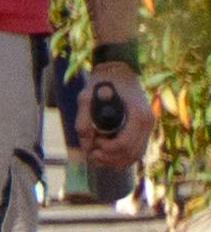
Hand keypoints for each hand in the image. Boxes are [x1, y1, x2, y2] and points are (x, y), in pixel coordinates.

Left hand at [70, 60, 153, 175]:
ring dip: (115, 161)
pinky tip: (106, 154)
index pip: (124, 145)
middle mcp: (147, 123)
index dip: (106, 151)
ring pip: (135, 156)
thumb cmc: (102, 82)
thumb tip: (87, 144)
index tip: (93, 144)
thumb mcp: (85, 97)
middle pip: (130, 154)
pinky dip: (122, 157)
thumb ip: (83, 121)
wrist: (119, 71)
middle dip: (109, 158)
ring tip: (97, 154)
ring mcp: (148, 127)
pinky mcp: (144, 129)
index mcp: (138, 116)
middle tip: (92, 153)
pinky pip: (136, 150)